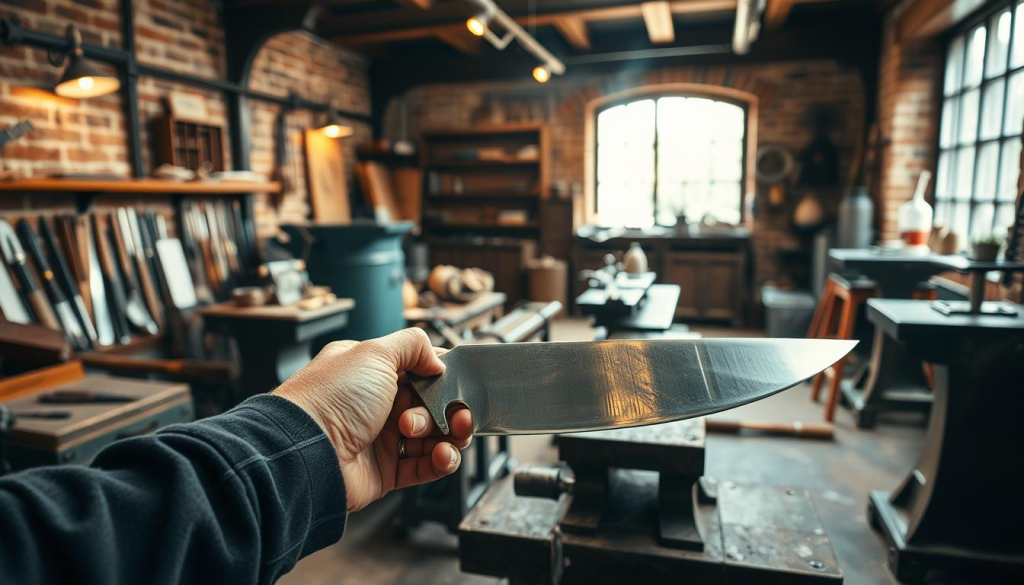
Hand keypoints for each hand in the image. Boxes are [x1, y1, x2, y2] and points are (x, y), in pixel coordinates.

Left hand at [273, 328, 471, 511]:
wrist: (305, 451)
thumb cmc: (332, 398)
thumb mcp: (375, 352)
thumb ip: (413, 345)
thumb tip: (438, 360)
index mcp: (372, 372)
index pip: (420, 371)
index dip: (442, 377)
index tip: (458, 382)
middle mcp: (377, 404)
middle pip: (432, 405)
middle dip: (450, 409)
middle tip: (455, 414)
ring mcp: (382, 439)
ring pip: (433, 437)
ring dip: (450, 436)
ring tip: (450, 436)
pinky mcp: (386, 471)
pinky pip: (425, 466)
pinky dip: (441, 461)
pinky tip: (444, 455)